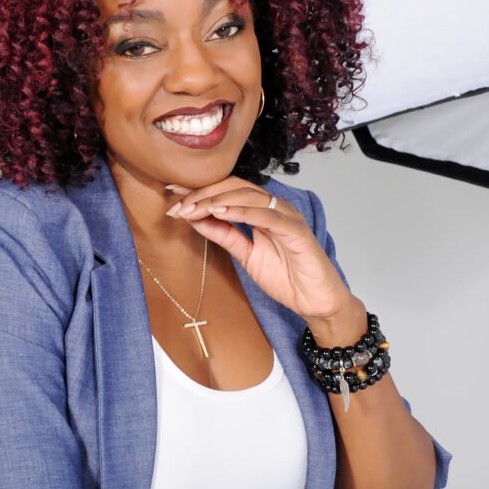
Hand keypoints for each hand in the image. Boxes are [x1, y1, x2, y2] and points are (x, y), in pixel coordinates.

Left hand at [166, 176, 359, 330]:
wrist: (315, 301)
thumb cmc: (287, 277)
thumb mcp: (246, 255)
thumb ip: (225, 236)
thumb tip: (195, 219)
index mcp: (263, 211)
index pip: (228, 191)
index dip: (199, 191)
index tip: (173, 196)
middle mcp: (275, 208)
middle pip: (234, 186)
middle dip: (202, 194)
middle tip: (177, 204)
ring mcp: (287, 216)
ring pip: (248, 196)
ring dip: (216, 200)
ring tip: (192, 207)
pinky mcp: (297, 231)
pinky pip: (267, 215)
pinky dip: (242, 210)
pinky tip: (220, 211)